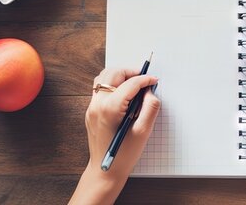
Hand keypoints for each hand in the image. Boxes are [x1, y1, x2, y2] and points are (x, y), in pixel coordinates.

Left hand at [69, 68, 159, 204]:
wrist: (105, 172)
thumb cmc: (124, 155)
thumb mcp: (143, 131)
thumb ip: (150, 108)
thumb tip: (150, 92)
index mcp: (110, 108)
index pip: (130, 83)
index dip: (145, 79)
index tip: (154, 80)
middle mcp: (97, 104)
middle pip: (113, 73)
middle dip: (130, 72)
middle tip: (144, 79)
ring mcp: (91, 107)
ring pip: (103, 78)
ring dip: (119, 76)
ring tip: (134, 84)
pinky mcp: (90, 112)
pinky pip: (99, 89)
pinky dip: (112, 85)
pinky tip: (124, 94)